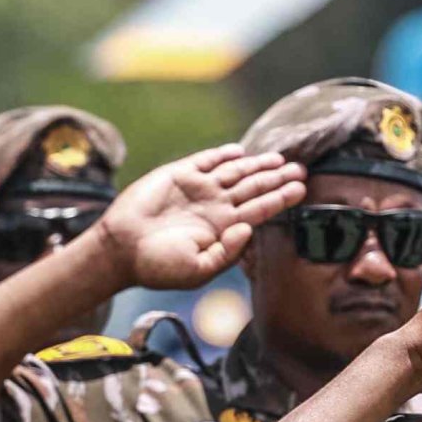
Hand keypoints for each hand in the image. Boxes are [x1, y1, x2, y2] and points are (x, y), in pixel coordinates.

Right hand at [98, 144, 307, 290]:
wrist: (120, 249)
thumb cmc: (157, 266)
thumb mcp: (197, 270)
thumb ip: (227, 253)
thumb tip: (250, 228)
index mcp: (223, 229)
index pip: (259, 210)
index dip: (281, 199)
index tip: (301, 189)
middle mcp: (215, 207)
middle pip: (254, 188)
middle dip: (278, 179)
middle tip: (301, 170)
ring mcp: (198, 189)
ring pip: (236, 172)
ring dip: (258, 165)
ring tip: (280, 159)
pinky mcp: (179, 175)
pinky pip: (207, 160)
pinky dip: (224, 155)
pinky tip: (240, 152)